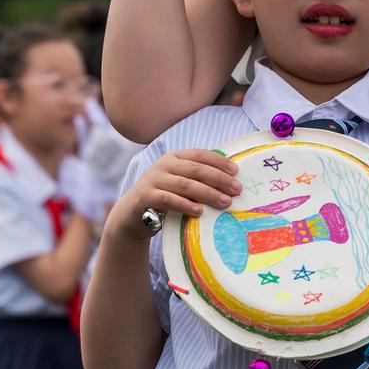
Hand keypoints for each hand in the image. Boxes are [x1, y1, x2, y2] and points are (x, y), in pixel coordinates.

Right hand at [110, 149, 241, 240]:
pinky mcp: (145, 196)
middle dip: (219, 179)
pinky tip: (199, 211)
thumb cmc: (164, 196)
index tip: (236, 172)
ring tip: (224, 202)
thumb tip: (230, 180)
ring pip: (184, 184)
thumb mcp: (180, 182)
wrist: (132, 214)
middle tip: (236, 190)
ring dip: (207, 193)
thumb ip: (197, 178)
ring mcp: (153, 179)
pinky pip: (167, 199)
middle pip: (196, 170)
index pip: (200, 155)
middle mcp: (163, 165)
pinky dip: (185, 205)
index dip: (219, 162)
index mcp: (174, 157)